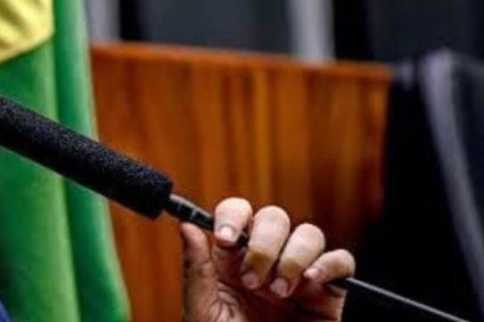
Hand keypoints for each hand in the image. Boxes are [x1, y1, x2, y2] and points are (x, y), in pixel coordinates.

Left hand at [180, 198, 355, 321]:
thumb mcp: (204, 312)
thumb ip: (197, 269)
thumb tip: (186, 223)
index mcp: (231, 259)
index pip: (237, 214)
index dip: (232, 216)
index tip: (224, 239)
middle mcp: (266, 260)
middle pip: (274, 218)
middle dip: (263, 243)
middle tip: (253, 281)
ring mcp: (299, 274)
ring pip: (308, 233)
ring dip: (292, 256)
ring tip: (280, 292)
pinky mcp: (329, 294)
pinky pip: (341, 262)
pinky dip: (327, 264)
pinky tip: (308, 283)